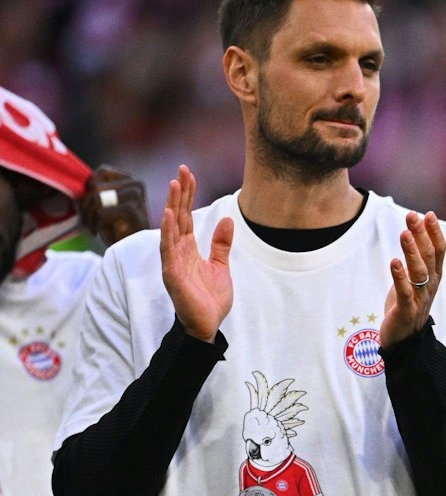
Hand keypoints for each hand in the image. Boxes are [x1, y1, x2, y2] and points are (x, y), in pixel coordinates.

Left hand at [81, 165, 146, 245]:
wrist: (130, 249)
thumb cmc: (115, 226)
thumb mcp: (106, 202)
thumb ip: (97, 188)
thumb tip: (76, 178)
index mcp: (131, 179)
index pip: (102, 172)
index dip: (89, 187)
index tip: (88, 205)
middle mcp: (137, 184)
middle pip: (96, 186)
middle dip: (85, 204)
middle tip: (86, 219)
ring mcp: (137, 197)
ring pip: (97, 198)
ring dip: (87, 215)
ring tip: (90, 226)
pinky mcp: (133, 211)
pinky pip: (101, 213)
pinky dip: (94, 225)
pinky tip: (96, 233)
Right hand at [159, 165, 232, 341]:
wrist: (207, 325)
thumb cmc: (209, 297)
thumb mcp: (220, 266)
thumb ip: (221, 244)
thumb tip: (226, 220)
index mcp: (188, 249)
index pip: (187, 216)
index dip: (188, 195)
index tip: (189, 174)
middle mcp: (177, 251)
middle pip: (179, 217)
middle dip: (180, 194)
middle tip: (182, 170)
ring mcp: (173, 261)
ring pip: (171, 228)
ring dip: (173, 206)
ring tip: (174, 185)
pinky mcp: (172, 274)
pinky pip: (169, 249)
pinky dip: (169, 231)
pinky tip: (171, 215)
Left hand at [380, 211, 444, 347]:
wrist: (405, 341)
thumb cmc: (407, 306)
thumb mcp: (414, 280)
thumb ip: (417, 260)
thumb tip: (414, 233)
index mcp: (434, 277)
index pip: (439, 251)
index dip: (435, 233)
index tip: (429, 214)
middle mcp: (430, 286)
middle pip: (429, 256)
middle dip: (422, 235)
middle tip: (413, 215)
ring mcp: (419, 298)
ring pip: (419, 272)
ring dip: (412, 251)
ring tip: (404, 234)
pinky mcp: (406, 310)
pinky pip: (404, 291)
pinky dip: (399, 276)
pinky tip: (394, 261)